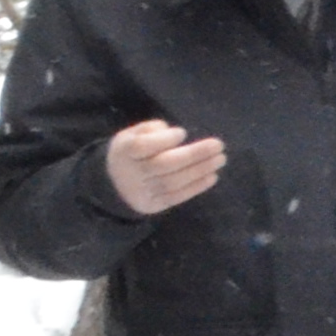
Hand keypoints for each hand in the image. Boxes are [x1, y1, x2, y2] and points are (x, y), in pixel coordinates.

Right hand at [104, 119, 226, 217]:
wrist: (115, 183)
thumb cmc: (133, 152)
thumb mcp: (134, 134)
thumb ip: (151, 130)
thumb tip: (174, 135)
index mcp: (124, 151)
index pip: (141, 146)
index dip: (163, 140)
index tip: (182, 132)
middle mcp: (131, 173)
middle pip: (163, 165)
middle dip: (194, 154)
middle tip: (219, 145)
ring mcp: (141, 192)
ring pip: (172, 182)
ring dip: (200, 171)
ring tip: (220, 159)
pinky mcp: (152, 205)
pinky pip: (175, 197)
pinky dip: (196, 187)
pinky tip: (212, 176)